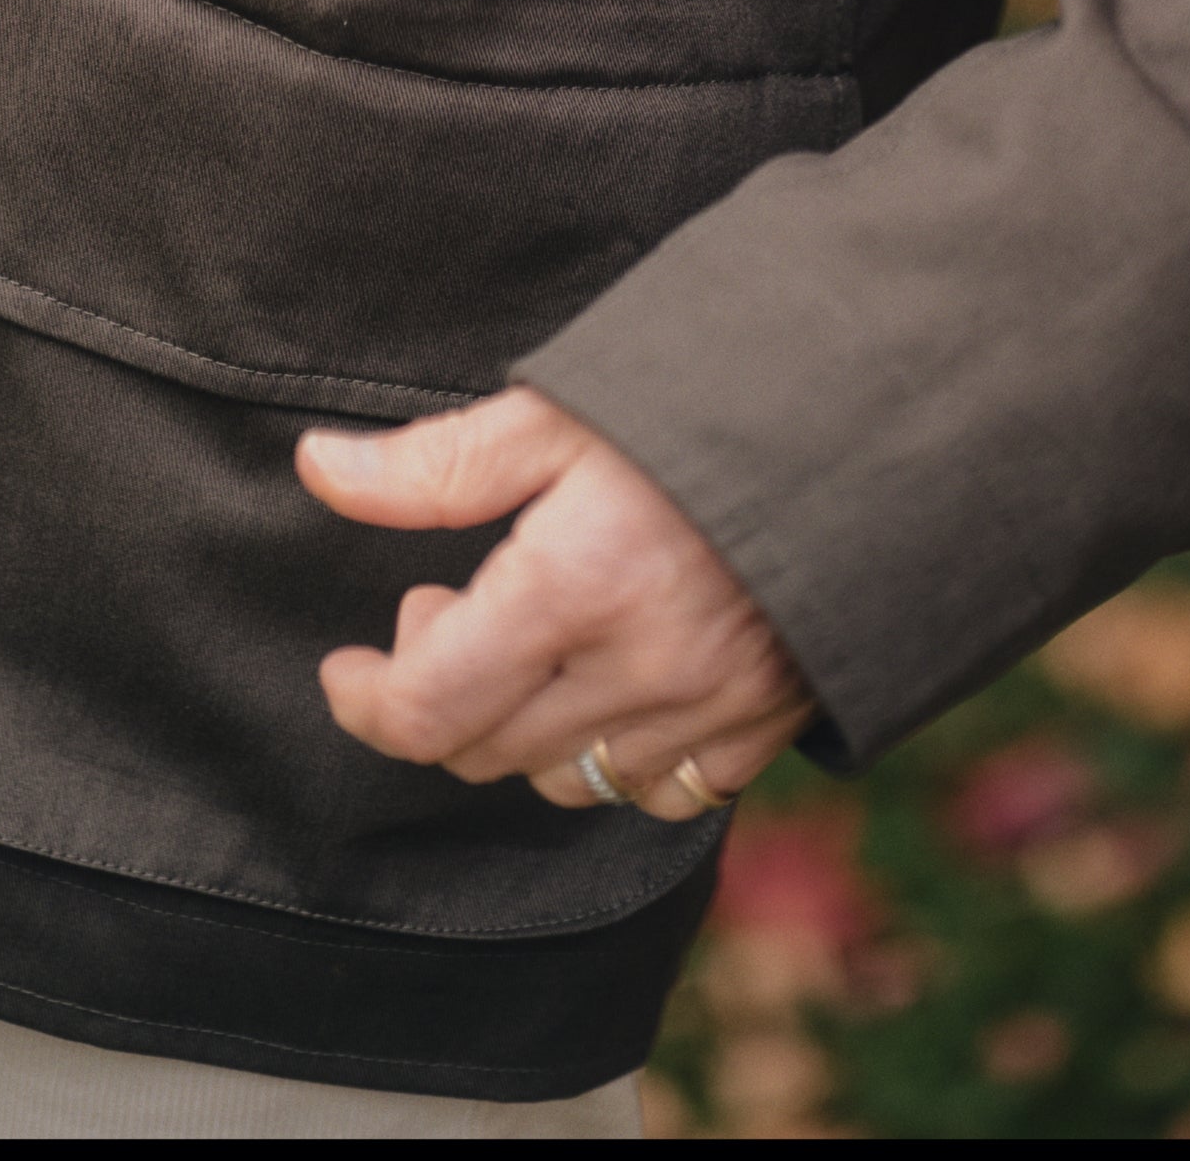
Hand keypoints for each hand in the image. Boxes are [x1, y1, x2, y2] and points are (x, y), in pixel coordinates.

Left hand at [296, 387, 814, 820]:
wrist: (869, 416)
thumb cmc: (701, 396)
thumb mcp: (557, 411)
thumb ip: (436, 463)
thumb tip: (320, 470)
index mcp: (574, 583)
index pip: (429, 705)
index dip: (367, 698)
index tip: (346, 668)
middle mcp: (640, 666)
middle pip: (485, 749)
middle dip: (437, 691)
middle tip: (449, 609)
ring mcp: (710, 708)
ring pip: (566, 780)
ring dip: (521, 728)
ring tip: (531, 638)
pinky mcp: (765, 724)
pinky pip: (663, 793)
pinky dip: (618, 755)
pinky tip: (613, 681)